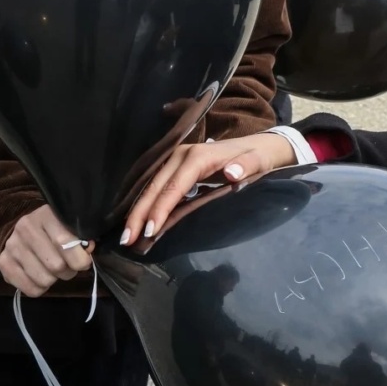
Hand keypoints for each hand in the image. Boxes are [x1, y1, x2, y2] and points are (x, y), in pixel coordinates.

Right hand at [0, 205, 93, 296]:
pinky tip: (40, 276)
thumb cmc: (59, 230)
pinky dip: (40, 288)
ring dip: (54, 280)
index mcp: (45, 215)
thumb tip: (86, 251)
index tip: (84, 262)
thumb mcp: (72, 228)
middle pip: (55, 266)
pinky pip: (30, 290)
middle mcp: (24, 228)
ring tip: (53, 270)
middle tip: (67, 266)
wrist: (31, 230)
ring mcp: (11, 246)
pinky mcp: (3, 263)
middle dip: (68, 271)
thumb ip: (83, 239)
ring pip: (44, 280)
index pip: (64, 243)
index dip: (79, 259)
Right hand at [122, 132, 295, 245]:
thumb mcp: (258, 161)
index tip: (149, 230)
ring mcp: (176, 162)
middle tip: (127, 239)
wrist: (259, 146)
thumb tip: (231, 173)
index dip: (160, 208)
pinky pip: (159, 189)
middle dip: (139, 213)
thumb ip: (246, 167)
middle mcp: (180, 156)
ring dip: (138, 212)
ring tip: (128, 236)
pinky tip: (141, 224)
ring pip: (152, 188)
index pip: (173, 186)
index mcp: (198, 157)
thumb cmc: (258, 157)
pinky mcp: (176, 169)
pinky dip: (149, 206)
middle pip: (155, 187)